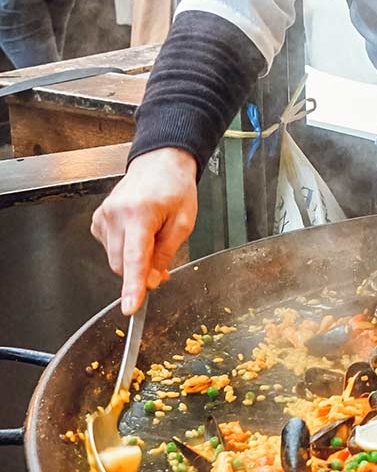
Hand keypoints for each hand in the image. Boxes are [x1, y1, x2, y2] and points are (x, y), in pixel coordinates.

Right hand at [91, 148, 198, 313]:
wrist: (159, 163)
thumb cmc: (175, 188)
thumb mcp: (184, 222)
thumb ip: (166, 253)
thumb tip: (150, 281)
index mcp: (140, 213)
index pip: (135, 258)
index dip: (133, 286)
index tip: (130, 308)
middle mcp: (116, 214)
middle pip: (122, 264)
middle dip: (141, 272)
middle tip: (162, 262)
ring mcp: (103, 216)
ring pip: (115, 259)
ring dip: (134, 260)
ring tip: (152, 236)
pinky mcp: (98, 220)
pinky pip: (110, 248)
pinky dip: (124, 249)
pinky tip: (137, 232)